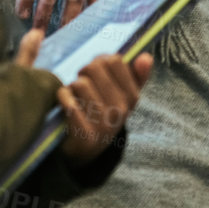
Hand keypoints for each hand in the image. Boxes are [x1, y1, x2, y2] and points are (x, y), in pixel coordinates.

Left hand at [16, 30, 152, 166]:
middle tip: (81, 83)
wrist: (85, 151)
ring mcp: (104, 124)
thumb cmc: (102, 113)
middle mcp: (122, 110)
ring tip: (74, 96)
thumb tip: (146, 57)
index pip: (115, 61)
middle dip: (84, 71)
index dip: (101, 60)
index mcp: (132, 97)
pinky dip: (62, 99)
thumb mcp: (123, 96)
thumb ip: (136, 74)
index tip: (97, 72)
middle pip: (95, 68)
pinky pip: (69, 103)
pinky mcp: (85, 136)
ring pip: (80, 84)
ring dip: (71, 87)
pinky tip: (64, 104)